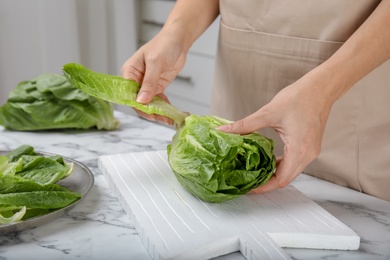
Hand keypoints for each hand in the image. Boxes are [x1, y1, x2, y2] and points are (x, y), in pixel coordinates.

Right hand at [121, 31, 187, 124]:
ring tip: (169, 119)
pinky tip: (171, 114)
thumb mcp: (156, 62)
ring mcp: (147, 85)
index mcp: (129, 72)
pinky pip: (158, 101)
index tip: (149, 113)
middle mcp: (136, 80)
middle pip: (139, 101)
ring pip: (149, 103)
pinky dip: (164, 108)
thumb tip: (142, 100)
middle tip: (162, 118)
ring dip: (158, 112)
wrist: (178, 40)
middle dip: (150, 111)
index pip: (128, 93)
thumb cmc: (164, 45)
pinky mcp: (157, 87)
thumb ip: (149, 82)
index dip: (137, 105)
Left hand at [217, 72, 333, 193]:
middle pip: (286, 179)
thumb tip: (223, 130)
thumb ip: (245, 125)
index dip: (264, 187)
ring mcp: (311, 151)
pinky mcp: (310, 146)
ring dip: (274, 173)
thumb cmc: (299, 97)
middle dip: (266, 183)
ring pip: (291, 171)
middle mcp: (308, 154)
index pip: (281, 179)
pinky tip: (268, 159)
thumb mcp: (268, 112)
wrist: (321, 88)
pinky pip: (295, 162)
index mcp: (300, 150)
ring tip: (255, 172)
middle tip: (248, 182)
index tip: (248, 188)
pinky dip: (281, 164)